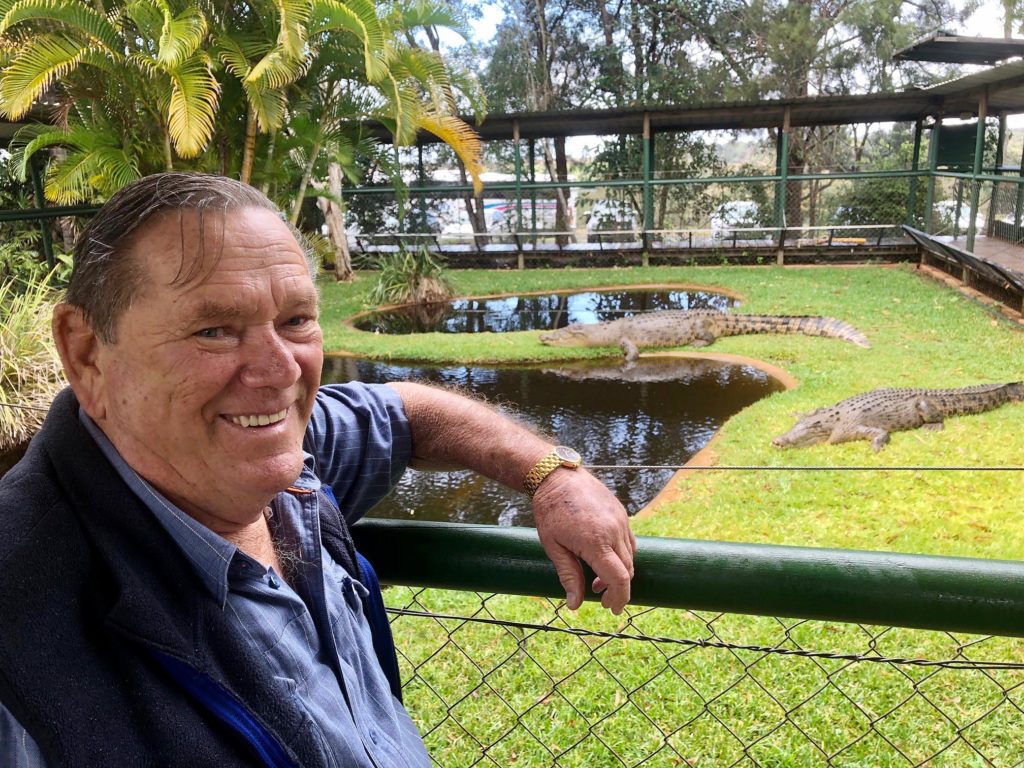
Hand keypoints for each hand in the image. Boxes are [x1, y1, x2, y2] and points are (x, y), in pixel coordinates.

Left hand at [531, 467, 636, 613]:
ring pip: (630, 556)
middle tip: (601, 598)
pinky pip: (629, 540)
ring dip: (619, 572)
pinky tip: (605, 558)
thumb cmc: (550, 512)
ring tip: (598, 580)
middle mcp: (614, 531)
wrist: (557, 477)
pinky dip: (622, 555)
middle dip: (618, 589)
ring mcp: (620, 520)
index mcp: (596, 542)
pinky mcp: (621, 513)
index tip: (613, 610)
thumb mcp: (553, 547)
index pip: (619, 579)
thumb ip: (568, 576)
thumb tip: (575, 605)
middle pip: (628, 570)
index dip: (619, 598)